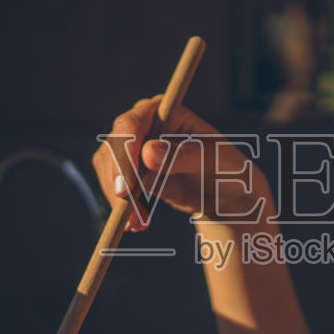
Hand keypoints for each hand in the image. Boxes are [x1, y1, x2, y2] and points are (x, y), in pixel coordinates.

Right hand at [90, 98, 271, 231]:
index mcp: (164, 110)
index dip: (124, 152)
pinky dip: (122, 206)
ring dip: (119, 199)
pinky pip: (114, 186)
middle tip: (130, 211)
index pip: (131, 124)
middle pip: (113, 147)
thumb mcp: (210, 161)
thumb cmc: (224, 168)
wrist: (224, 193)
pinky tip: (135, 223)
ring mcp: (132, 147)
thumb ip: (181, 155)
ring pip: (109, 168)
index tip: (127, 184)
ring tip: (139, 223)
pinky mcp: (128, 170)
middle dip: (119, 181)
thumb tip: (147, 153)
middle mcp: (143, 123)